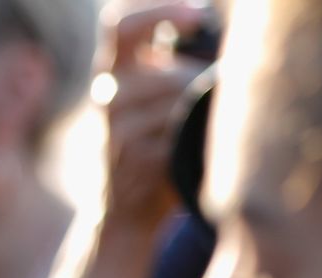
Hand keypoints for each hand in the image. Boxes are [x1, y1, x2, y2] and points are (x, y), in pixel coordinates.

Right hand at [97, 2, 210, 230]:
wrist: (123, 214)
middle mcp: (106, 96)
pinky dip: (194, 136)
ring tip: (207, 122)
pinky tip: (194, 147)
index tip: (198, 16)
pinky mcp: (130, 158)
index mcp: (112, 73)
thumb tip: (213, 30)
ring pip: (173, 96)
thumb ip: (169, 66)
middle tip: (215, 86)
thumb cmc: (153, 147)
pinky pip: (176, 132)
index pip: (120, 25)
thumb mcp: (151, 98)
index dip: (160, 12)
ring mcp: (114, 128)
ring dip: (199, 106)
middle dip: (197, 78)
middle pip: (163, 71)